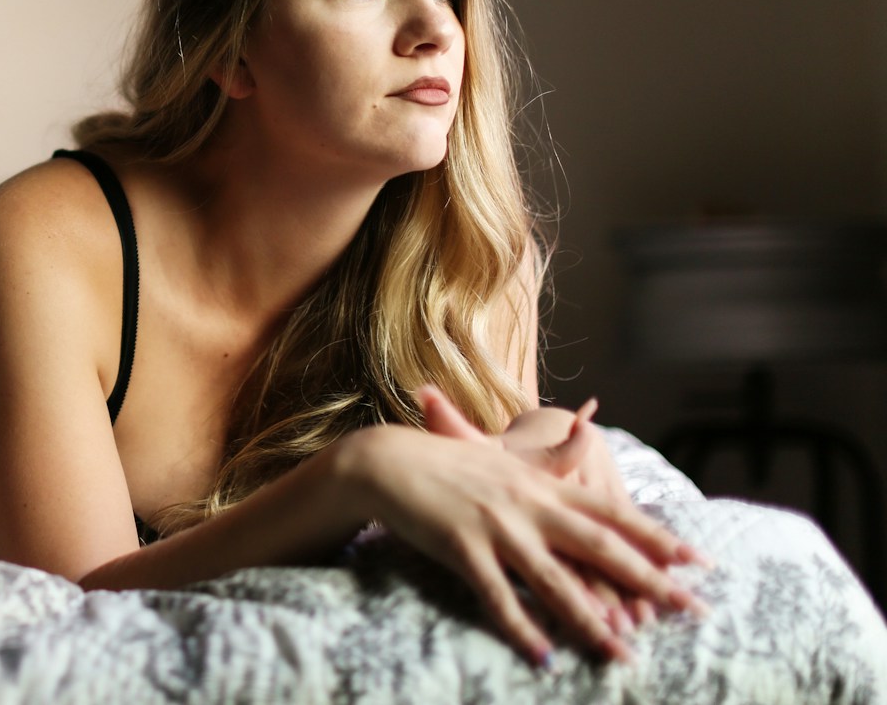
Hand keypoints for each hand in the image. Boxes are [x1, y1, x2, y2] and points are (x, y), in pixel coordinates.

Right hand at [422, 389, 707, 629]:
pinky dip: (522, 629)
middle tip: (691, 612)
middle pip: (600, 548)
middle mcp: (528, 505)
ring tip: (625, 655)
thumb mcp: (506, 456)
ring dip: (592, 622)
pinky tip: (545, 657)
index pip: (612, 514)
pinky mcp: (462, 548)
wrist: (388, 460)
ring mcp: (496, 528)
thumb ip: (552, 456)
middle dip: (650, 582)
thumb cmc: (449, 462)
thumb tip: (588, 429)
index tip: (699, 562)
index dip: (657, 538)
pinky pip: (499, 598)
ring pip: (555, 582)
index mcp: (542, 485)